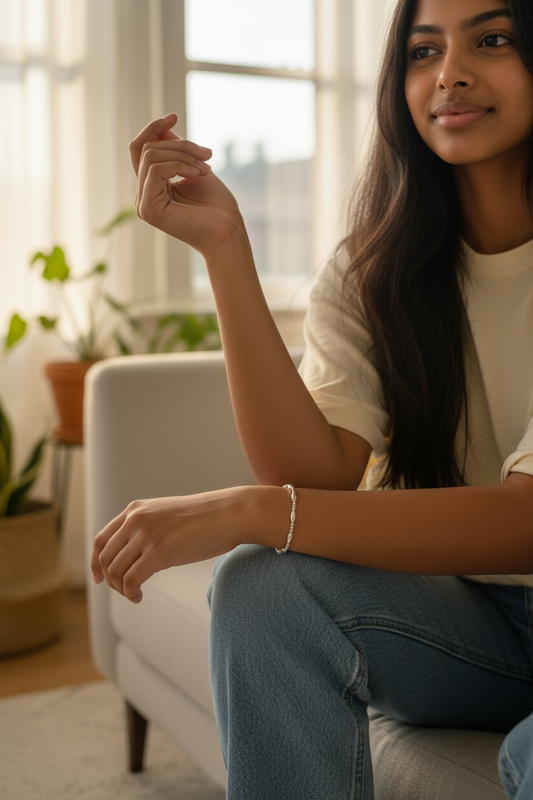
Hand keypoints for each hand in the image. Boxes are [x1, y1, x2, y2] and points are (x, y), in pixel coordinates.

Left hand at [91, 487, 250, 602]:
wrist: (228, 514)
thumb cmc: (204, 518)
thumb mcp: (166, 515)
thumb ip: (147, 527)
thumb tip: (134, 553)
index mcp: (135, 510)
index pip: (101, 540)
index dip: (96, 562)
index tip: (100, 578)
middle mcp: (136, 521)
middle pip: (105, 558)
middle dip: (110, 580)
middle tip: (124, 591)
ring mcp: (146, 536)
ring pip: (116, 572)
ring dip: (121, 589)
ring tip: (135, 594)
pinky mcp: (159, 553)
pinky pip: (131, 581)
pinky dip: (131, 594)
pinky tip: (140, 597)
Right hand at [130, 113, 247, 254]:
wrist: (228, 232)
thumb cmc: (217, 206)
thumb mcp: (194, 167)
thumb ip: (175, 150)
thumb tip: (161, 127)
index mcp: (152, 187)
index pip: (141, 149)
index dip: (153, 128)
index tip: (173, 116)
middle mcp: (143, 195)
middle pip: (147, 149)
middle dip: (181, 145)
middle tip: (208, 155)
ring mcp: (143, 204)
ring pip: (151, 156)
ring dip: (184, 155)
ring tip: (206, 168)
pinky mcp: (148, 209)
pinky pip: (156, 169)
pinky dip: (180, 165)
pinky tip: (198, 174)